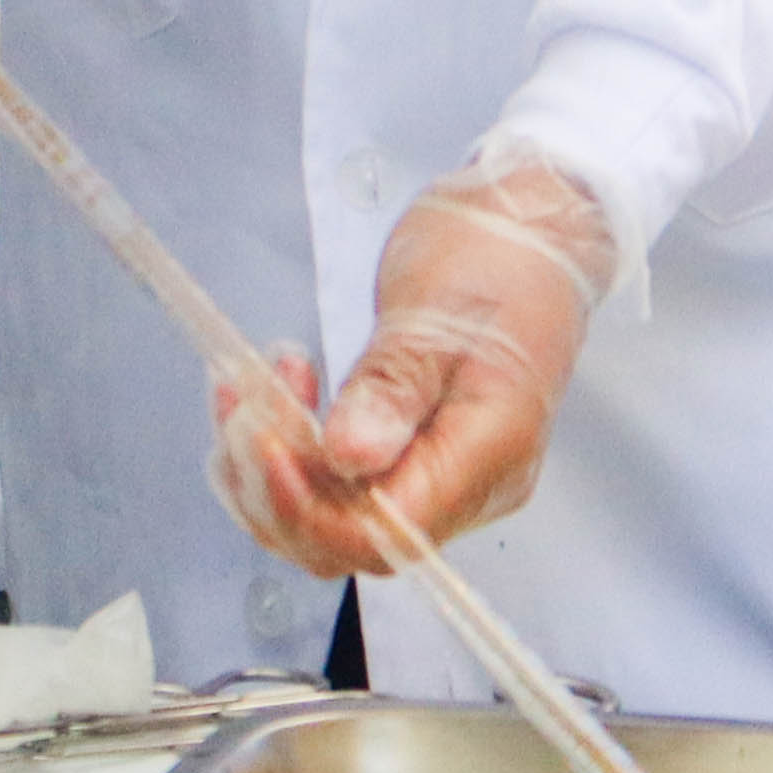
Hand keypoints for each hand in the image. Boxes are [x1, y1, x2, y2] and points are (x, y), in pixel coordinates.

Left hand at [214, 154, 617, 574]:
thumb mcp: (433, 310)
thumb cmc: (494, 257)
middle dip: (276, 485)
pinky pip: (341, 487)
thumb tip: (348, 458)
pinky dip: (291, 454)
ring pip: (334, 520)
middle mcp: (470, 488)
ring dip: (271, 468)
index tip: (260, 436)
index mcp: (488, 455)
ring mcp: (442, 476)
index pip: (386, 534)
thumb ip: (392, 388)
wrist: (529, 232)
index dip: (307, 506)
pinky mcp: (414, 457)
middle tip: (244, 403)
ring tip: (250, 388)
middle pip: (351, 540)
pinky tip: (274, 398)